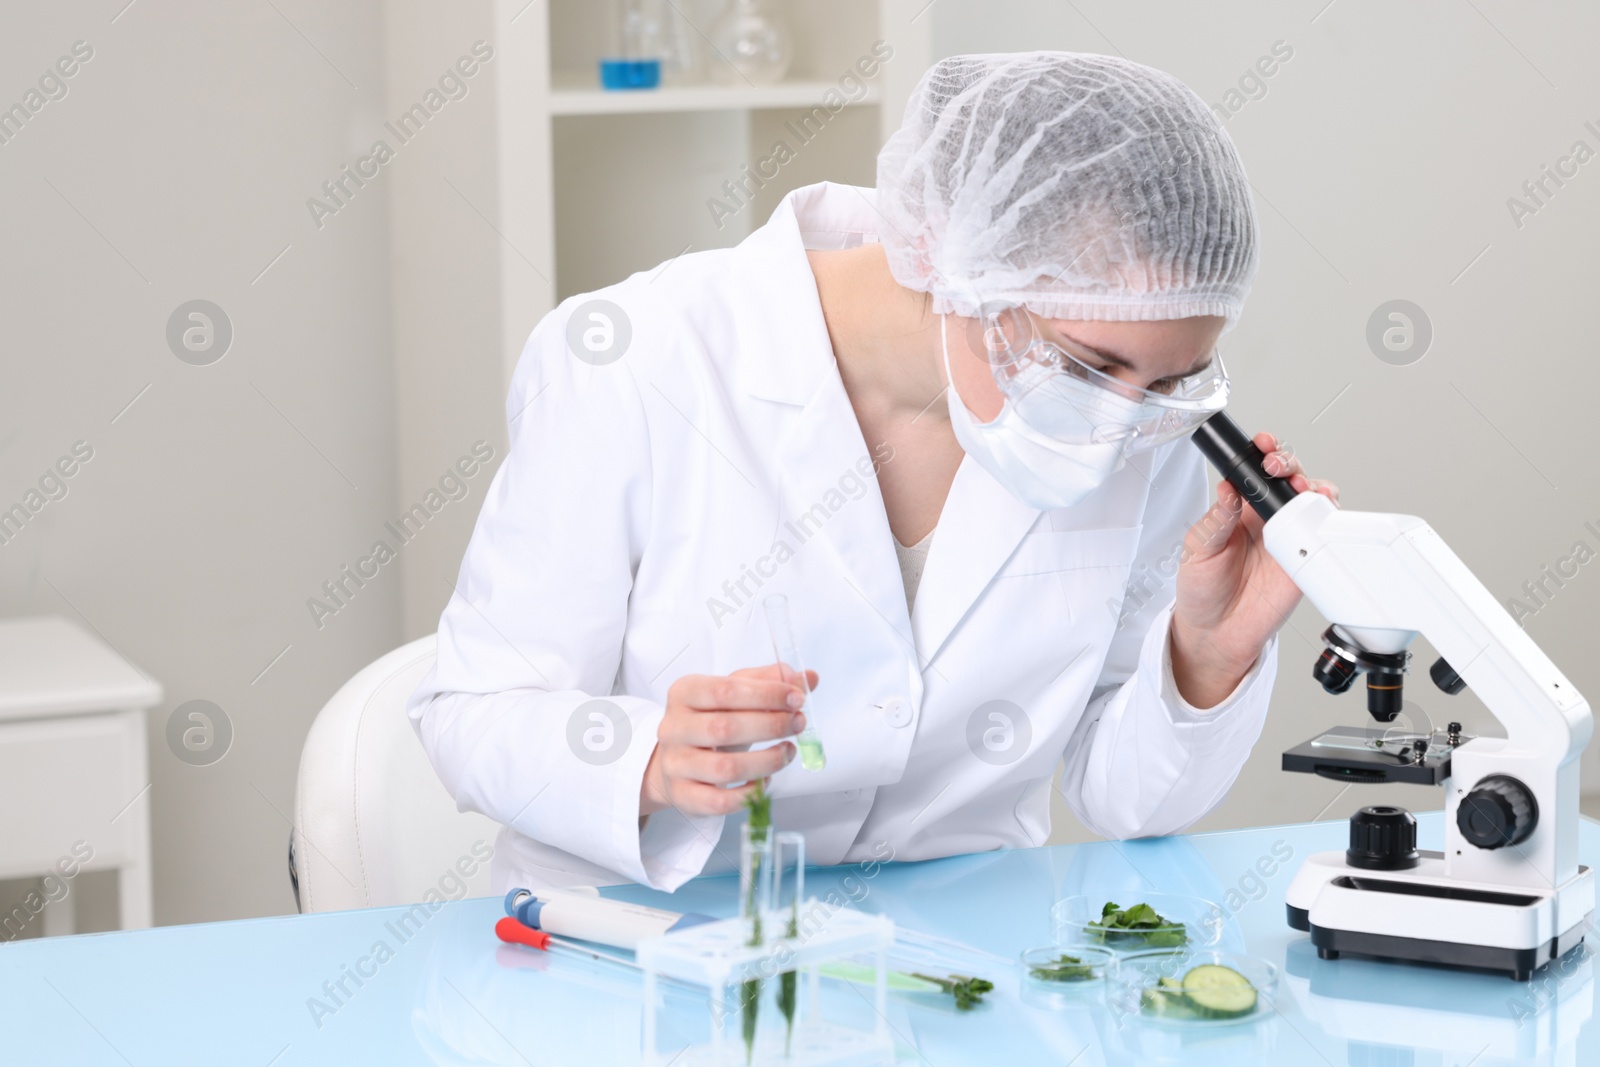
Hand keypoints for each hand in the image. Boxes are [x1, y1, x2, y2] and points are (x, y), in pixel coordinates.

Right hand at [640, 663, 815, 816]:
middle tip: (798, 724)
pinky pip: (722, 801)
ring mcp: (675, 764)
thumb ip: (769, 682)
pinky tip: (765, 780)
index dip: (766, 694)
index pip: (726, 690)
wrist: (679, 759)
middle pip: (725, 728)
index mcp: (684, 693)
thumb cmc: (711, 721)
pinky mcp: (683, 795)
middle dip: (770, 726)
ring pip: (726, 769)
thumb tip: (808, 677)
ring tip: (788, 752)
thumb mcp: (736, 694)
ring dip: (767, 761)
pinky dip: (751, 793)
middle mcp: (673, 727)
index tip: (797, 698)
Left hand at [1169, 432, 1339, 708]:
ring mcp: (1289, 538)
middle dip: (1288, 463)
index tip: (1262, 445)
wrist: (1217, 634)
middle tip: (1277, 466)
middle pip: (1288, 478)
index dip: (1262, 452)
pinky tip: (1320, 516)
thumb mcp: (1198, 550)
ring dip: (1313, 486)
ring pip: (1312, 501)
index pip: (1253, 471)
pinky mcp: (1305, 560)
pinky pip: (1324, 535)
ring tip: (1301, 488)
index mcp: (1238, 509)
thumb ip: (1216, 520)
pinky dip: (1329, 521)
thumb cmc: (1202, 591)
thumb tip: (1227, 490)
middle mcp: (1266, 519)